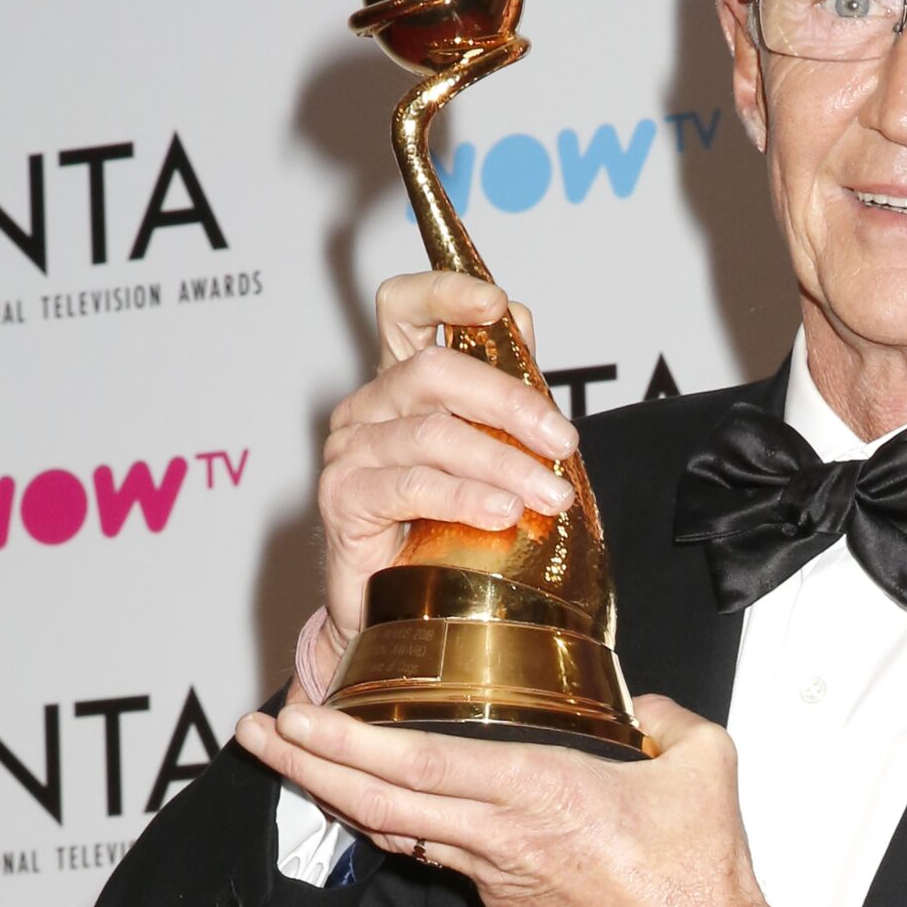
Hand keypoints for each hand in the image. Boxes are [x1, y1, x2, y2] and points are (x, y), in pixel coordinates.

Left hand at [235, 695, 794, 906]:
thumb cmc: (701, 874)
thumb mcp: (704, 762)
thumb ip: (665, 715)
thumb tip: (642, 703)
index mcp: (542, 794)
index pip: (420, 766)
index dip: (349, 742)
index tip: (300, 715)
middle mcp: (503, 839)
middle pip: (378, 804)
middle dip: (307, 767)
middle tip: (257, 735)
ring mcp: (497, 877)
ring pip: (397, 834)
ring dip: (338, 796)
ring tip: (294, 761)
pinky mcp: (507, 901)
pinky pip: (437, 855)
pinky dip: (395, 825)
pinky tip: (375, 804)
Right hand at [305, 271, 579, 697]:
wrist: (401, 615)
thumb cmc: (445, 532)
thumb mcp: (486, 453)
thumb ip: (502, 389)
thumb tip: (522, 319)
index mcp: (401, 382)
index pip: (404, 308)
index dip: (446, 291)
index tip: (496, 304)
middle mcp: (369, 407)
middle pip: (435, 372)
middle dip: (511, 402)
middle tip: (563, 443)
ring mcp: (350, 451)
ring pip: (433, 434)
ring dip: (503, 462)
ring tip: (550, 496)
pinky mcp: (343, 499)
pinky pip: (411, 486)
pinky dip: (465, 496)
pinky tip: (502, 513)